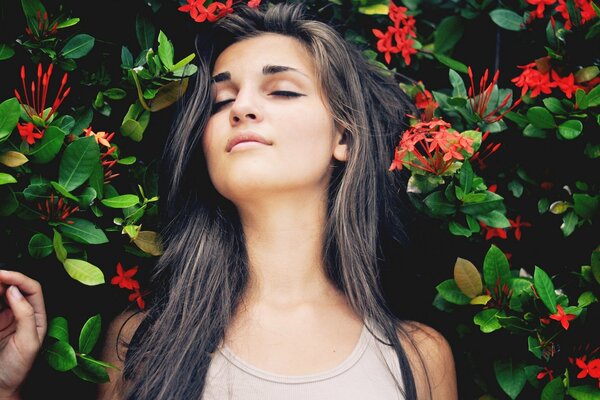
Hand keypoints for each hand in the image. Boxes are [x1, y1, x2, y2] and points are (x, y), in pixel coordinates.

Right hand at [0, 270, 46, 399]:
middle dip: (3, 279)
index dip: (18, 278)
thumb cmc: (18, 368)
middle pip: (14, 288)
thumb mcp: (28, 342)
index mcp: (38, 316)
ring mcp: (6, 318)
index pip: (32, 289)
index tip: (1, 274)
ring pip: (1, 295)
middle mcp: (23, 313)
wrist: (0, 388)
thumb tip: (14, 289)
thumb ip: (25, 314)